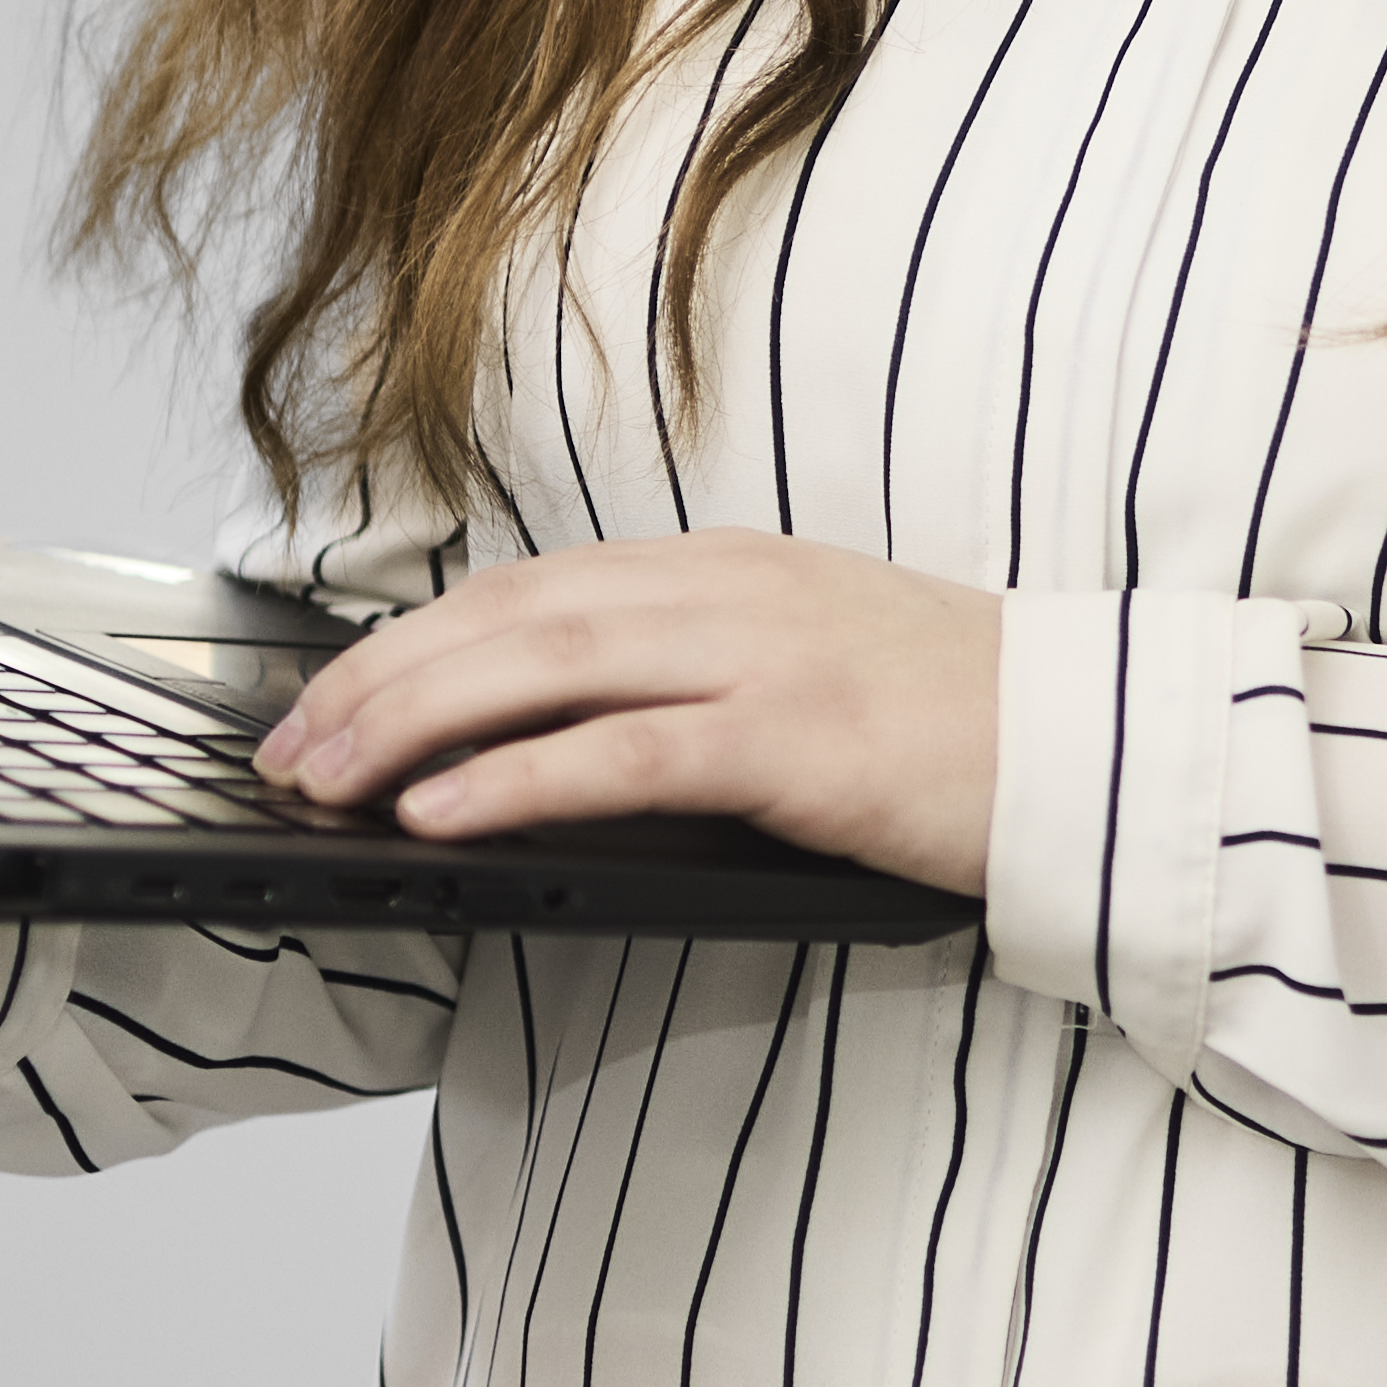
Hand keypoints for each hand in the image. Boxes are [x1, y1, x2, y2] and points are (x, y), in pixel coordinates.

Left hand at [252, 531, 1005, 899]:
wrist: (1097, 749)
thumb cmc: (960, 730)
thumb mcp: (813, 665)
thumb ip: (699, 674)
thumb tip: (557, 736)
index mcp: (730, 570)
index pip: (531, 590)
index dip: (413, 641)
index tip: (328, 697)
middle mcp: (732, 593)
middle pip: (510, 618)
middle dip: (380, 681)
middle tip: (289, 749)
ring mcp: (765, 658)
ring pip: (543, 671)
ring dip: (414, 726)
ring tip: (328, 779)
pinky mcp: (795, 741)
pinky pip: (622, 755)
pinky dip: (515, 781)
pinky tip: (440, 816)